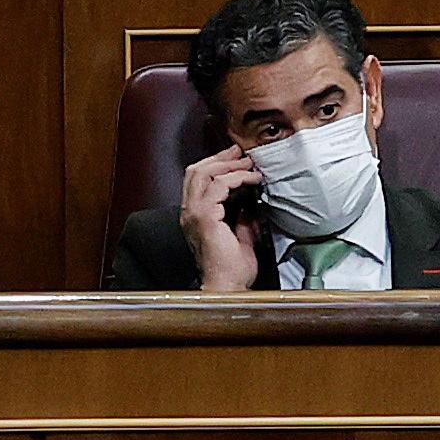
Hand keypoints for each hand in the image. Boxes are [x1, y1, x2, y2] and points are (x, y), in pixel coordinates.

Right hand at [175, 144, 268, 292]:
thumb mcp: (239, 238)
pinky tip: (251, 179)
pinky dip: (236, 178)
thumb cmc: (231, 271)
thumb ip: (240, 220)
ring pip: (204, 172)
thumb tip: (249, 206)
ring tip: (248, 164)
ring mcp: (194, 213)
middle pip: (196, 170)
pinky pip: (219, 186)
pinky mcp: (205, 217)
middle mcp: (189, 212)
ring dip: (229, 164)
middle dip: (221, 157)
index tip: (237, 159)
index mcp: (193, 216)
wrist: (226, 287)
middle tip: (241, 152)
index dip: (216, 164)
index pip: (197, 180)